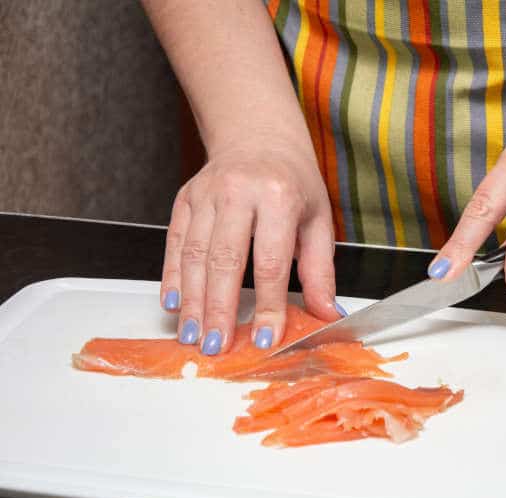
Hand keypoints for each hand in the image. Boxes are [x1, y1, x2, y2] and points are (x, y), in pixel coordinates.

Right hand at [160, 140, 342, 354]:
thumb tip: (327, 314)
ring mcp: (206, 194)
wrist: (258, 135)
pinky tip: (174, 305)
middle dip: (219, 310)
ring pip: (195, 256)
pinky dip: (172, 277)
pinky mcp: (185, 199)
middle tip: (216, 347)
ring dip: (192, 302)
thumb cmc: (293, 181)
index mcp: (279, 196)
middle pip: (225, 261)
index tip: (263, 338)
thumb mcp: (317, 220)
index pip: (271, 262)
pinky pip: (175, 243)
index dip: (267, 304)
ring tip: (193, 336)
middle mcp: (238, 191)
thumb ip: (320, 271)